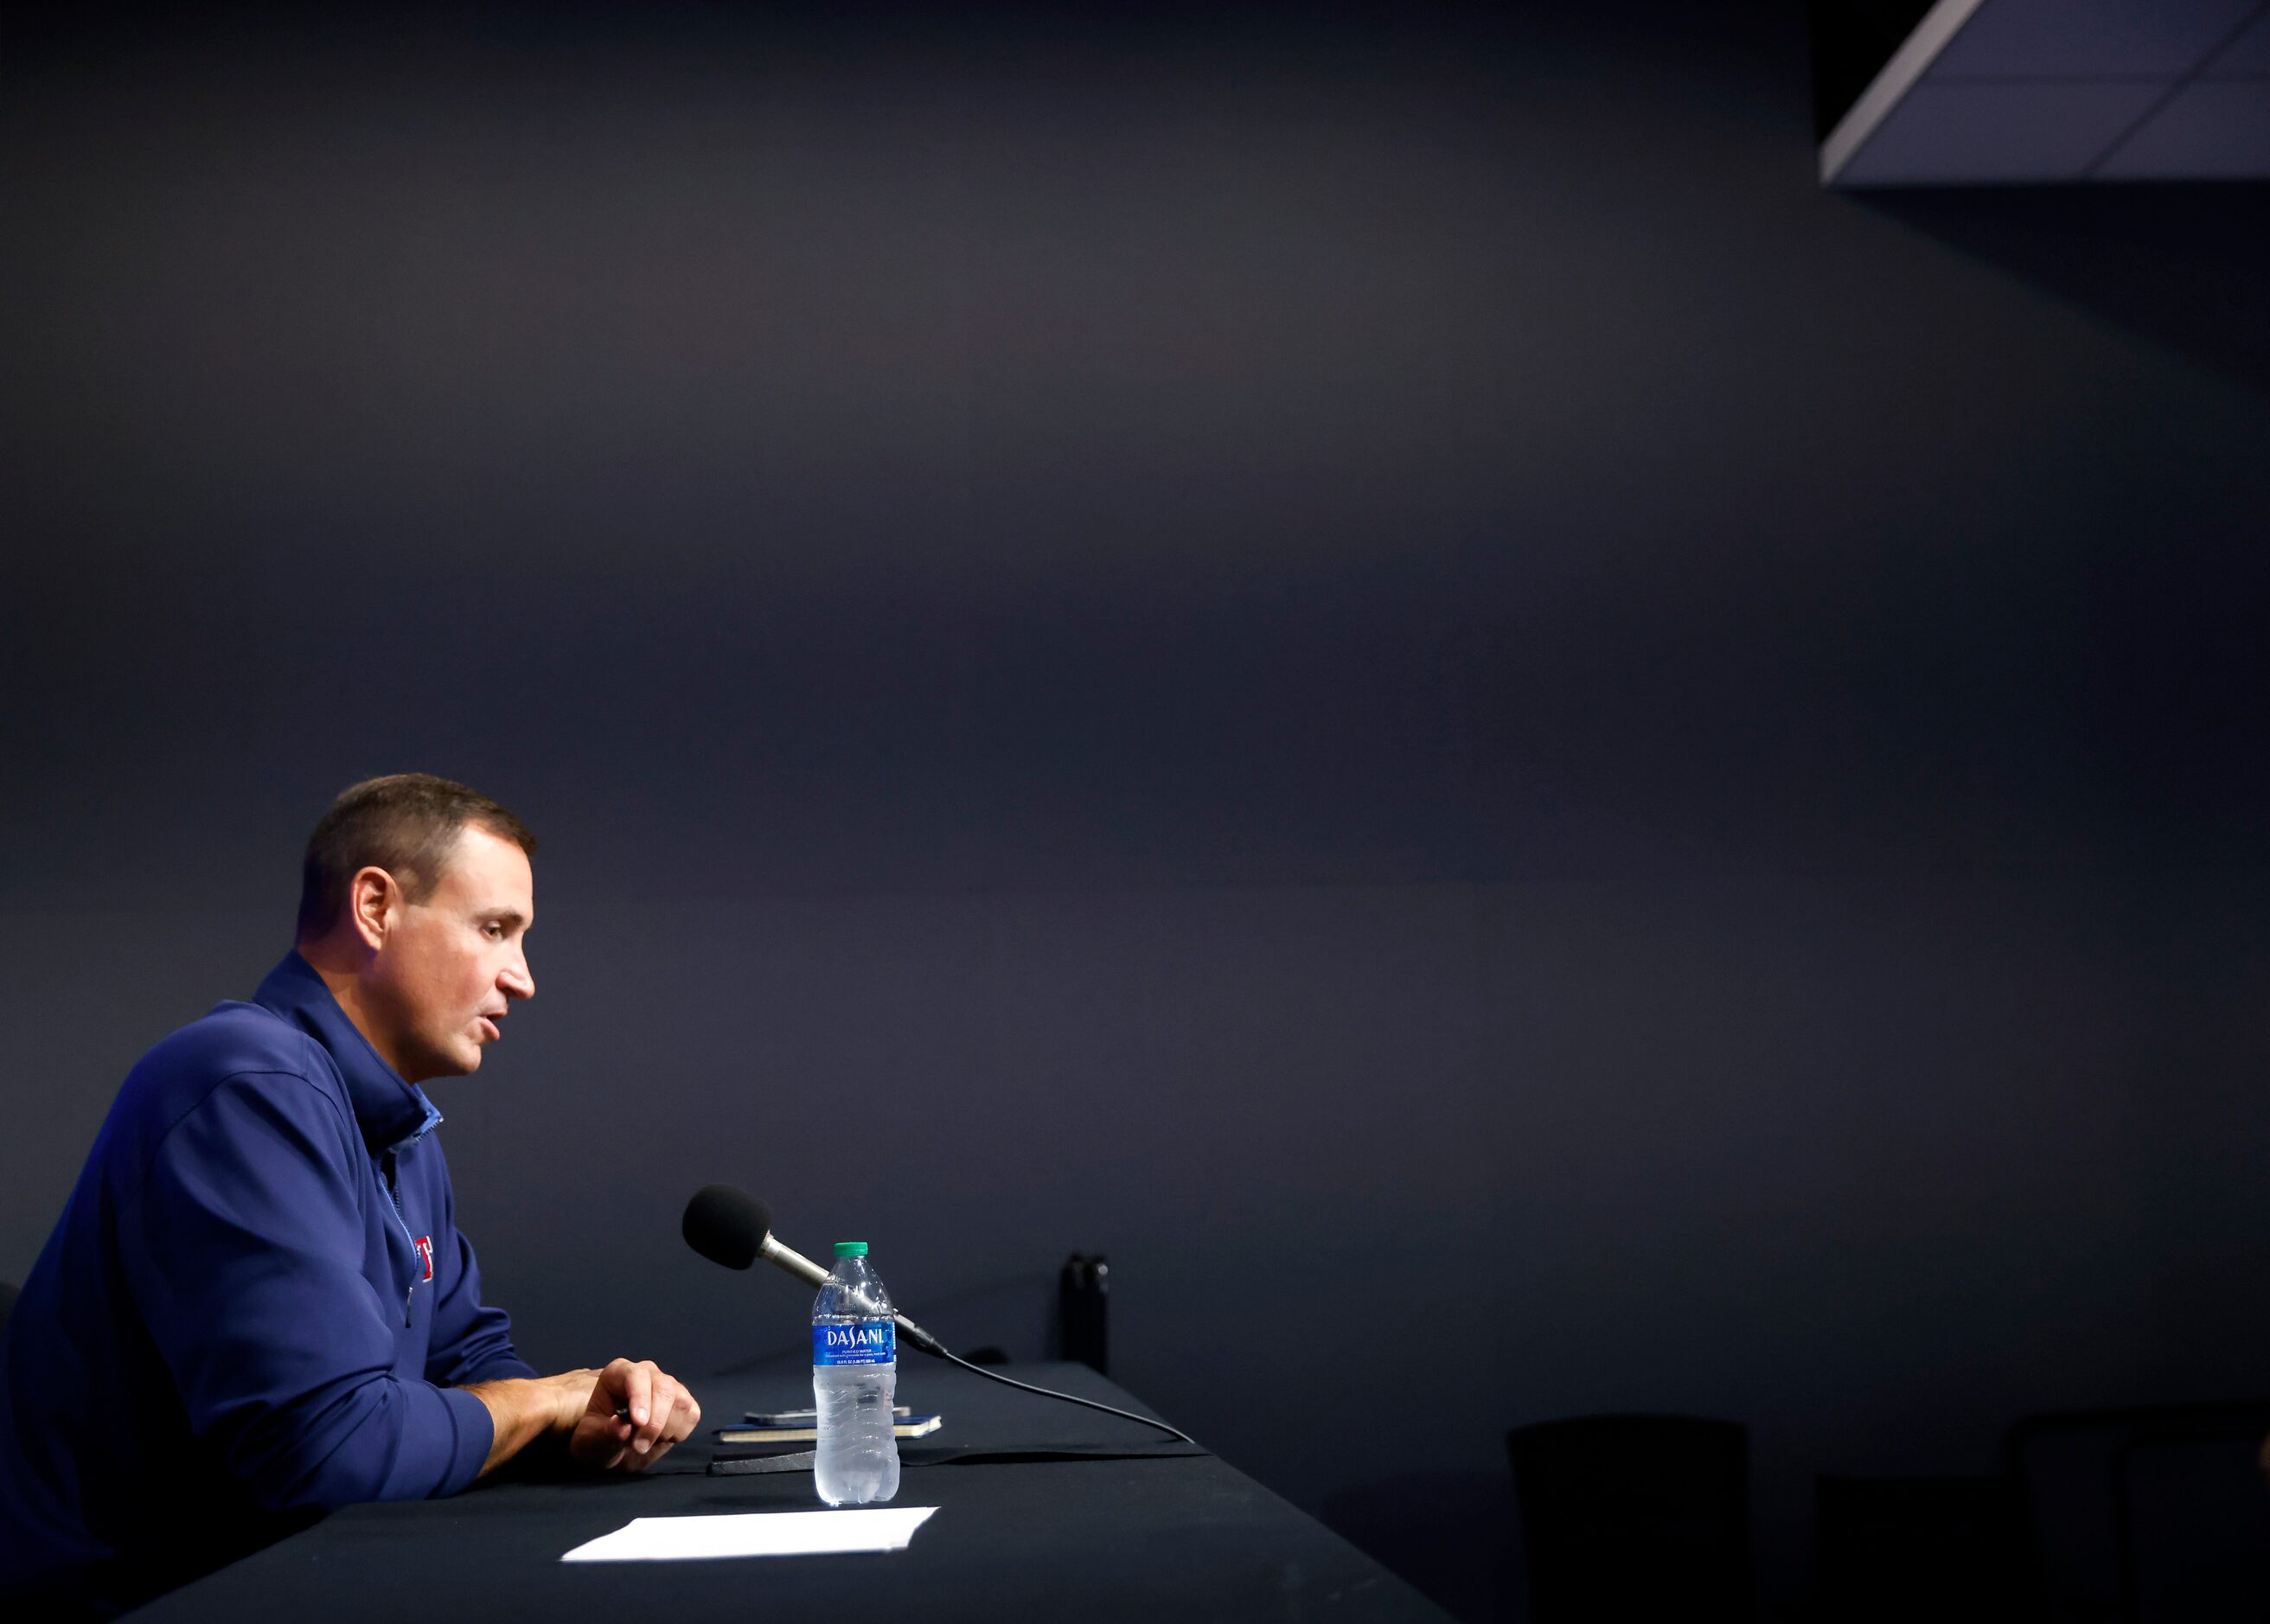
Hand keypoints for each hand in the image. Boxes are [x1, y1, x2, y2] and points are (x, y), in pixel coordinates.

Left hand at [564, 1357, 700, 1471]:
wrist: (615, 1449)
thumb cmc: (598, 1438)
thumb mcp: (589, 1439)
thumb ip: (603, 1432)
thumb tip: (622, 1427)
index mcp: (619, 1373)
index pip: (635, 1376)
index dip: (639, 1397)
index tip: (638, 1422)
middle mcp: (647, 1373)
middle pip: (663, 1389)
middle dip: (654, 1422)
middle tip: (639, 1447)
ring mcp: (669, 1386)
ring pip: (681, 1402)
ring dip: (665, 1429)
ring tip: (644, 1443)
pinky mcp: (684, 1403)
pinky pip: (691, 1415)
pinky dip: (678, 1432)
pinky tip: (659, 1439)